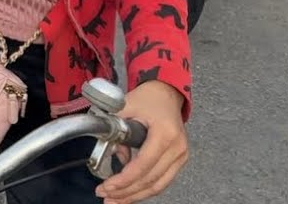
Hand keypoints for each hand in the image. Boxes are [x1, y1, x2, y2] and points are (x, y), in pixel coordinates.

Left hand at [97, 80, 188, 203]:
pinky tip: (130, 194)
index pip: (144, 165)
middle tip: (106, 196)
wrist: (165, 93)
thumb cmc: (147, 98)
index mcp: (165, 134)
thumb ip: (114, 129)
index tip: (106, 186)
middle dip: (127, 192)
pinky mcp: (179, 160)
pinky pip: (162, 181)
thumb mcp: (125, 107)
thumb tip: (110, 154)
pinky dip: (145, 190)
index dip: (124, 179)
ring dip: (135, 196)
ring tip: (115, 201)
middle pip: (151, 180)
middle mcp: (177, 148)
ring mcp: (181, 156)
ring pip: (158, 185)